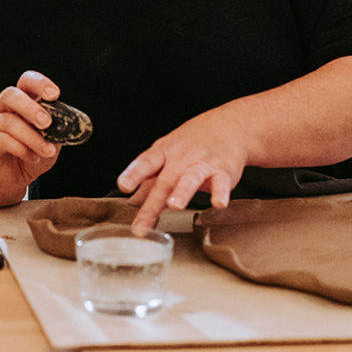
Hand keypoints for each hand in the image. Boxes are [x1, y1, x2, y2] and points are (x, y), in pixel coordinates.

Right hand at [0, 71, 62, 199]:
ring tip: (47, 150)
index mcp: (23, 101)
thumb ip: (59, 131)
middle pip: (10, 94)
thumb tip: (72, 124)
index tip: (54, 94)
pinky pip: (2, 140)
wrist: (10, 178)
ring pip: (8, 121)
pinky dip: (21, 149)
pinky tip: (33, 157)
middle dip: (30, 107)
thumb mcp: (51, 141)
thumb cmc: (31, 154)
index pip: (26, 81)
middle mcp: (5, 108)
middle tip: (47, 123)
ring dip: (31, 137)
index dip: (39, 83)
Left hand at [116, 110, 247, 232]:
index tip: (123, 186)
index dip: (133, 174)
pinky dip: (220, 193)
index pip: (145, 163)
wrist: (228, 125)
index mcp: (163, 153)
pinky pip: (221, 183)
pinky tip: (218, 204)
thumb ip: (150, 180)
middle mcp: (180, 159)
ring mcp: (202, 164)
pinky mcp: (223, 171)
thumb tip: (132, 201)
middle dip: (152, 205)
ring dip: (182, 192)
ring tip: (174, 206)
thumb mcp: (167, 155)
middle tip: (141, 225)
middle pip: (164, 182)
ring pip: (190, 179)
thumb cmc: (192, 142)